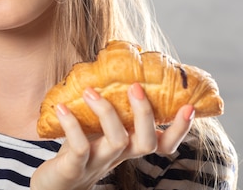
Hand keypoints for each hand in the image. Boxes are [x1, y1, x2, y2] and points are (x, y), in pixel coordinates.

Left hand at [31, 84, 193, 189]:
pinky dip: (72, 125)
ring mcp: (98, 163)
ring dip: (106, 112)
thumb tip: (113, 64)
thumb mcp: (96, 129)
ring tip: (90, 90)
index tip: (190, 106)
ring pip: (117, 141)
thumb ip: (108, 107)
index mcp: (128, 146)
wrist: (53, 185)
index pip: (163, 143)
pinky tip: (62, 107)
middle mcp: (119, 156)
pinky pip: (80, 147)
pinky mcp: (75, 168)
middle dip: (145, 114)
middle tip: (136, 86)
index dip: (179, 129)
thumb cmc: (78, 150)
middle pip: (146, 142)